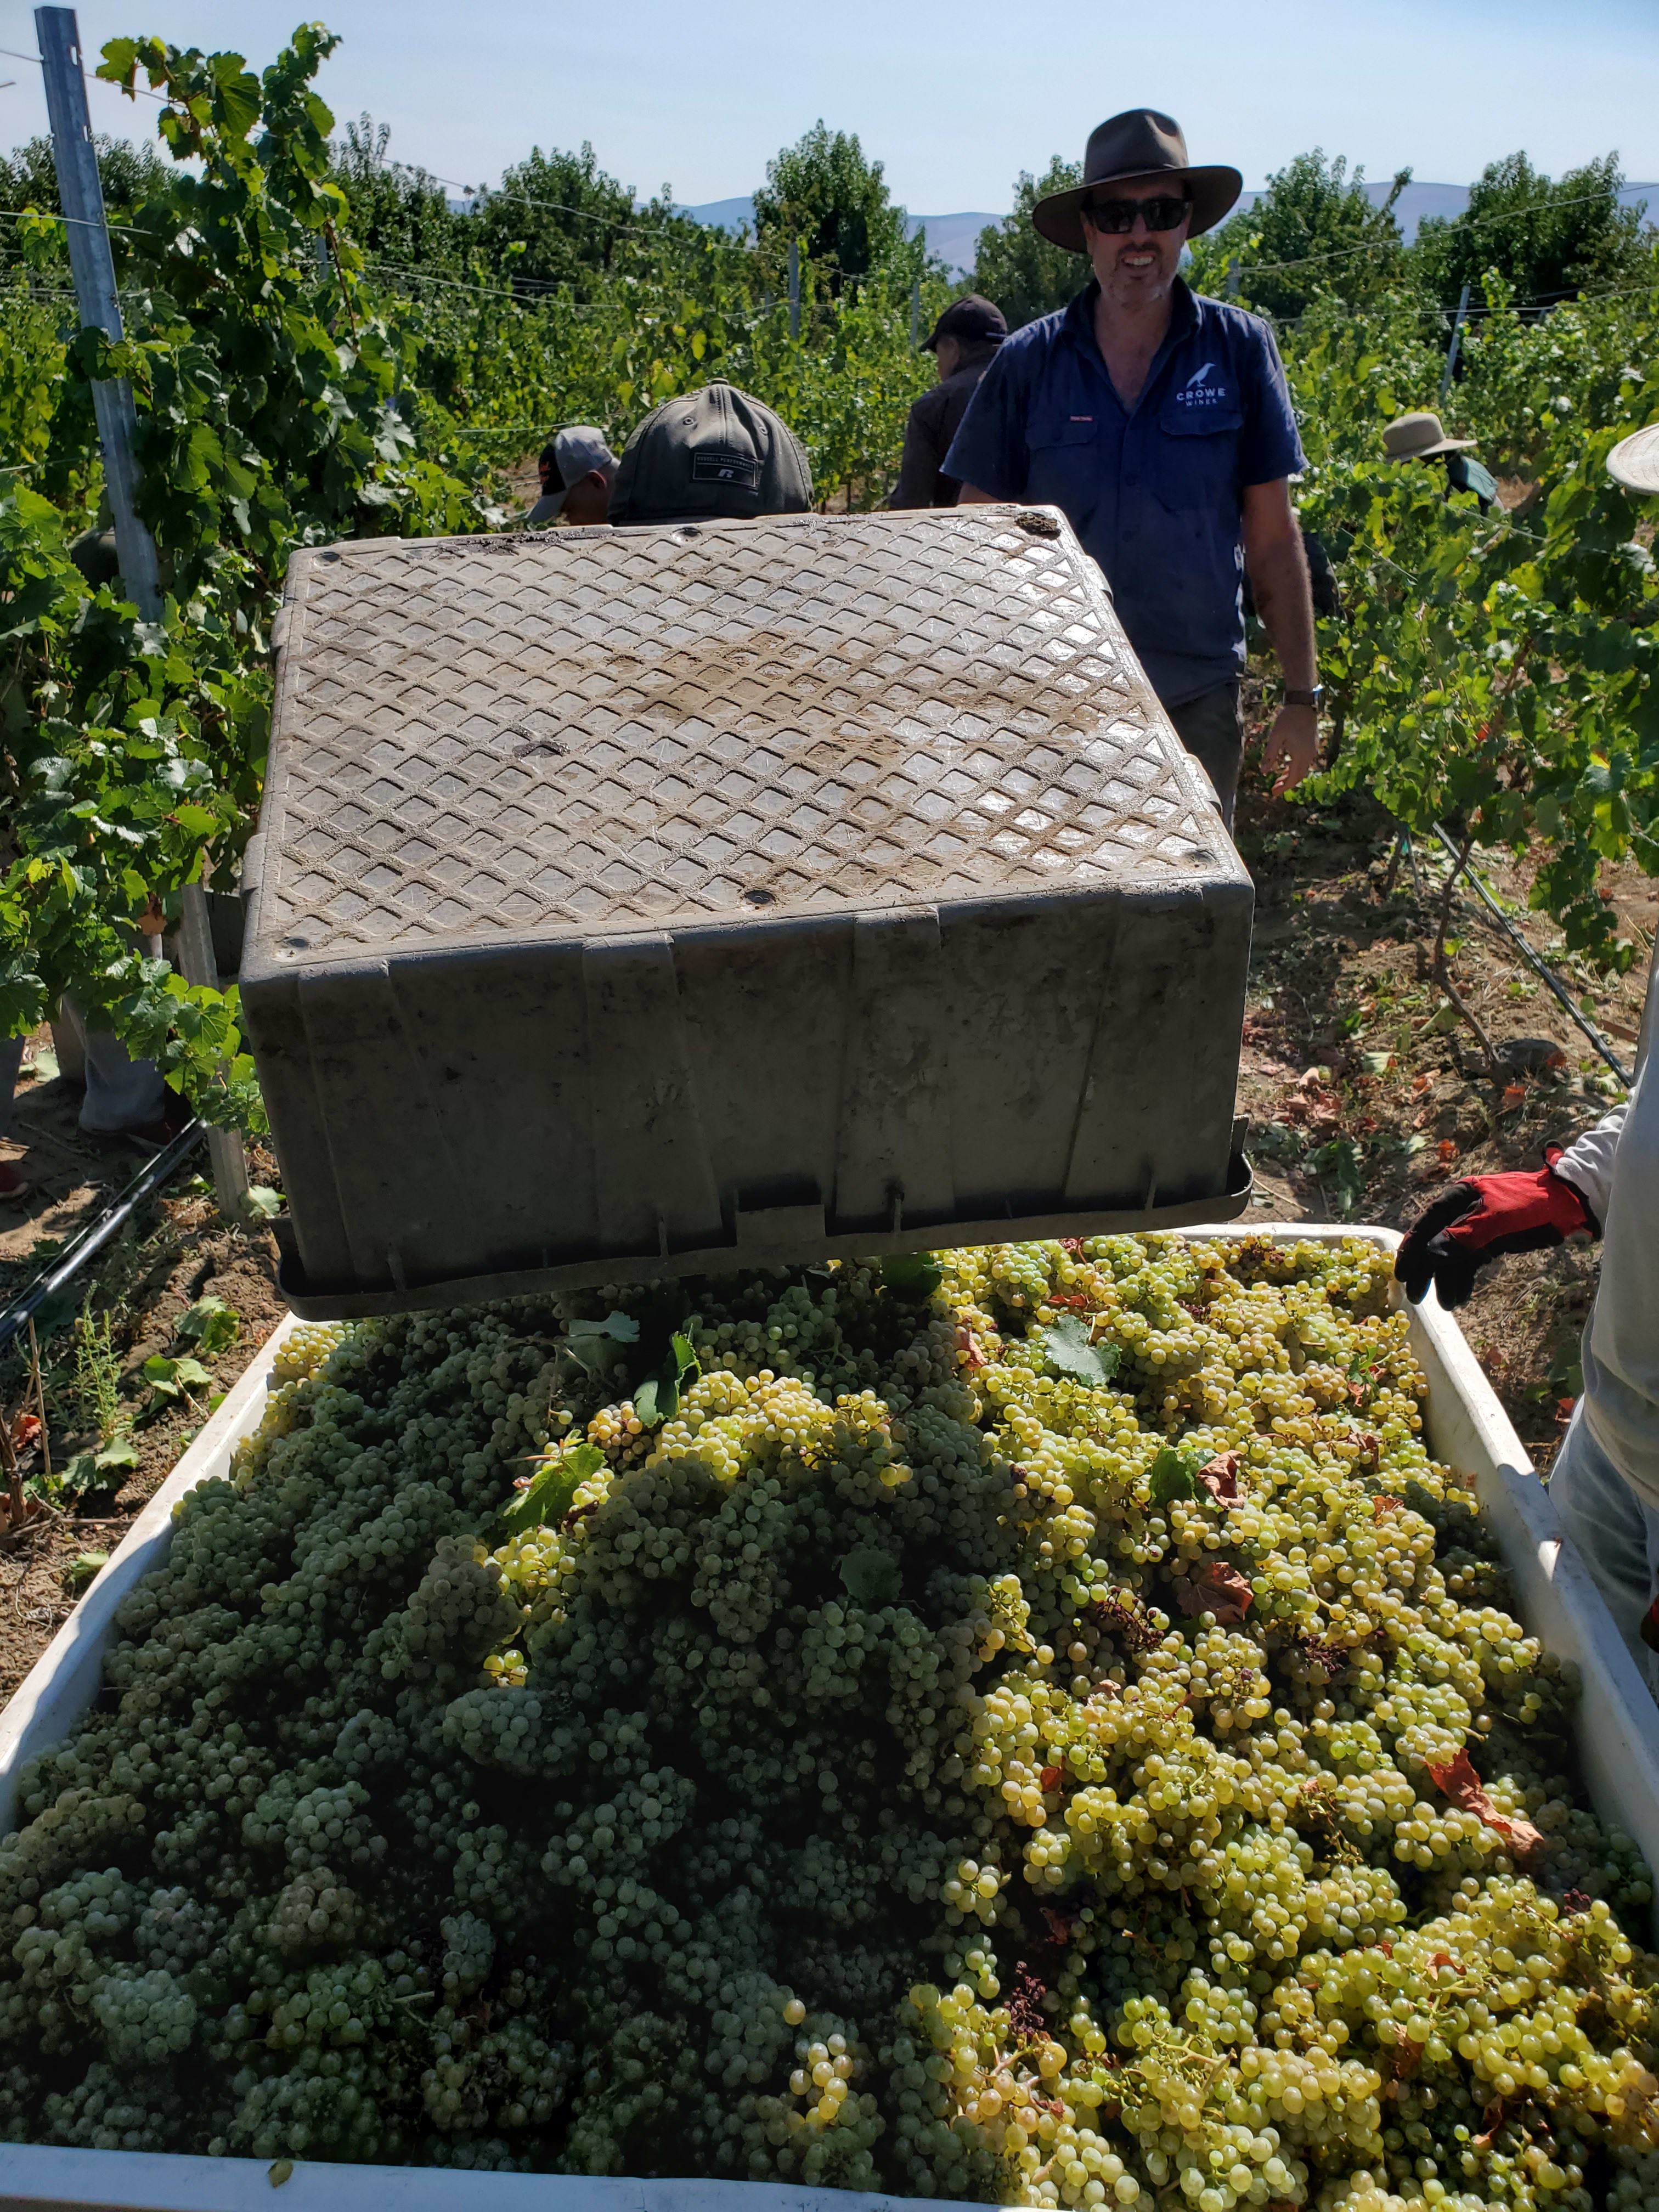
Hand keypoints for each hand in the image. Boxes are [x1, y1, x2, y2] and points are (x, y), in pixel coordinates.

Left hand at [1262, 703, 1320, 795]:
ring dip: (1291, 777)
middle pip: (1299, 776)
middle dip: (1287, 784)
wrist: (1303, 705)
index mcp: (1300, 755)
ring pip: (1303, 770)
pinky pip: (1305, 763)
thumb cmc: (1287, 719)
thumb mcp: (1275, 737)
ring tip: (1278, 781)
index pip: (1293, 777)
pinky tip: (1286, 768)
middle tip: (1274, 789)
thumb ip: (1269, 755)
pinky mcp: (1313, 746)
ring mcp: (1313, 751)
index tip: (1273, 793)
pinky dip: (1295, 769)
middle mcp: (1309, 755)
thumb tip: (1263, 772)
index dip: (1284, 787)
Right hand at [1395, 1155, 1595, 1309]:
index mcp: (1459, 1196)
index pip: (1428, 1224)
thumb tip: (1431, 1256)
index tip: (1401, 1274)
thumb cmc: (1532, 1204)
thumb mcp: (1497, 1218)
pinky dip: (1464, 1280)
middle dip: (1426, 1270)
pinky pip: (1470, 1263)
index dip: (1412, 1249)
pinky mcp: (1491, 1242)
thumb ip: (1464, 1236)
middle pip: (1436, 1243)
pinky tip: (1461, 1297)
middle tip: (1416, 1297)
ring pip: (1453, 1257)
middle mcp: (1463, 1211)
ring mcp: (1477, 1228)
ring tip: (1447, 1304)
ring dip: (1447, 1280)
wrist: (1569, 1205)